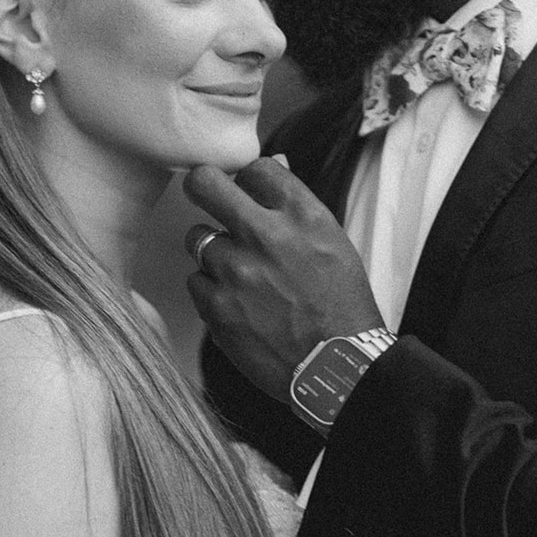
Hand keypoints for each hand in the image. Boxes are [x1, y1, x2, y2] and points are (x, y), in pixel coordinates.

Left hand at [184, 158, 383, 400]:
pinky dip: (212, 289)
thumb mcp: (333, 244)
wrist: (338, 368)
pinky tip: (239, 304)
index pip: (255, 168)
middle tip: (207, 196)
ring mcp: (236, 271)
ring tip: (240, 275)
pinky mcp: (216, 307)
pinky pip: (195, 280)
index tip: (247, 192)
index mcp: (303, 216)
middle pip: (204, 183)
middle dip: (202, 186)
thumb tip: (271, 169)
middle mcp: (266, 236)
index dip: (248, 179)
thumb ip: (296, 208)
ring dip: (213, 251)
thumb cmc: (341, 306)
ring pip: (196, 238)